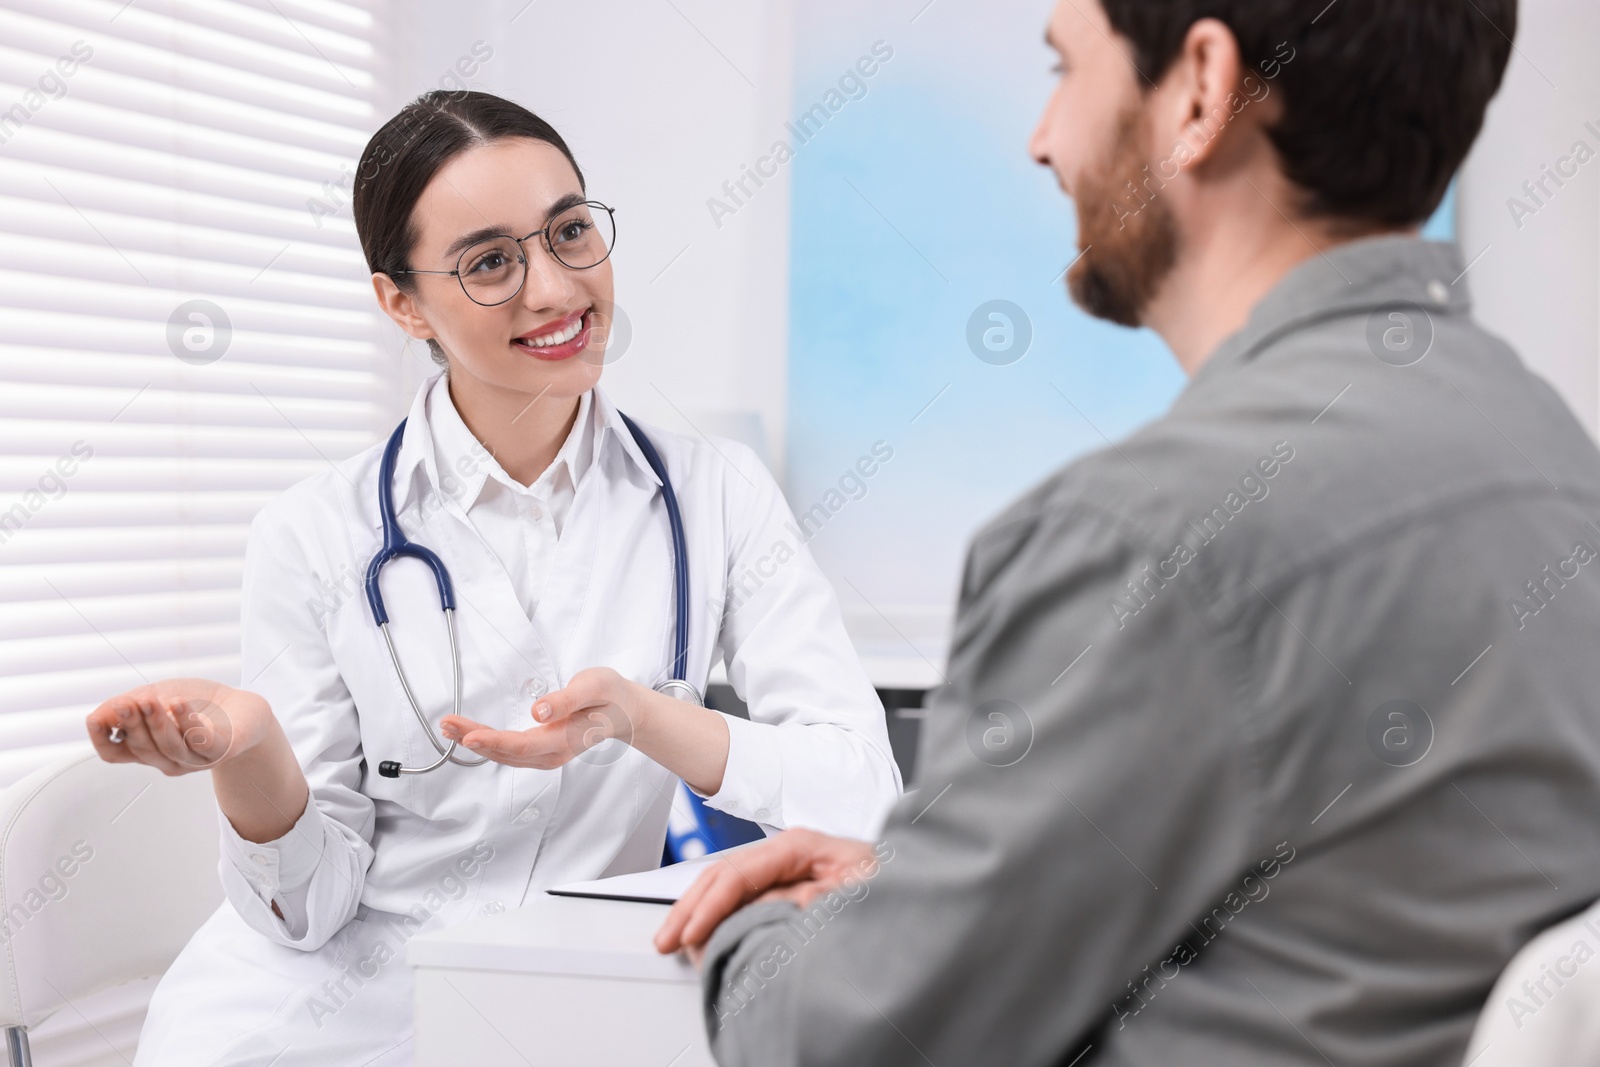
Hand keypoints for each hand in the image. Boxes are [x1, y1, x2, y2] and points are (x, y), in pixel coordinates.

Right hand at [86, 679, 273, 775]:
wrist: (242, 707)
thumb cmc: (194, 703)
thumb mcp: (154, 698)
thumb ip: (126, 707)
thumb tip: (96, 717)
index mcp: (148, 749)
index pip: (114, 754)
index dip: (101, 740)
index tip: (96, 718)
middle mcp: (168, 759)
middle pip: (142, 749)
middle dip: (132, 725)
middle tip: (126, 703)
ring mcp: (195, 759)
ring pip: (170, 747)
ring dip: (157, 723)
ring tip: (150, 701)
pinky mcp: (221, 750)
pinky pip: (201, 742)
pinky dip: (188, 723)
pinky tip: (178, 704)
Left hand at [440, 666, 646, 769]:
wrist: (623, 711)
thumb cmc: (609, 696)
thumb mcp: (594, 686)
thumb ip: (566, 699)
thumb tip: (538, 711)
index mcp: (565, 738)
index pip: (523, 744)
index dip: (494, 741)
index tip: (469, 735)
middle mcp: (552, 753)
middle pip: (506, 751)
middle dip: (473, 738)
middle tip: (447, 724)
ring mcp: (546, 755)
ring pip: (504, 754)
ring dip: (475, 742)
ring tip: (449, 728)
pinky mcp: (540, 751)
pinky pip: (508, 752)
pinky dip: (486, 743)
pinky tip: (470, 735)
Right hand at [653, 829, 880, 965]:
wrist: (920, 888)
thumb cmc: (898, 884)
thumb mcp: (856, 893)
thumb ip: (808, 899)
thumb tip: (762, 910)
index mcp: (802, 846)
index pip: (739, 873)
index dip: (710, 905)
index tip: (692, 935)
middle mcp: (790, 855)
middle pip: (724, 875)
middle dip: (691, 908)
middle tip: (666, 939)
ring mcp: (788, 871)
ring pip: (729, 888)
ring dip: (700, 913)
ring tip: (677, 939)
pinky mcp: (791, 890)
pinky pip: (747, 901)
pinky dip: (720, 918)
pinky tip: (706, 934)